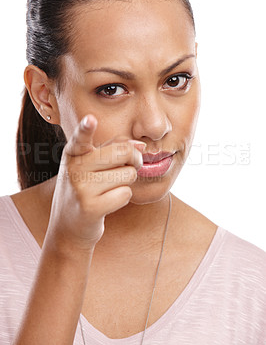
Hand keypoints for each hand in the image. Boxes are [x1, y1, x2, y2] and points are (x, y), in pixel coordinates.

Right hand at [46, 114, 146, 251]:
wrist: (69, 225)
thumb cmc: (86, 188)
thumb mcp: (91, 165)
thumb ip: (114, 148)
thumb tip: (141, 146)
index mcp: (73, 153)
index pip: (80, 138)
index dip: (85, 128)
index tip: (91, 119)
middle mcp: (74, 168)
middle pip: (122, 152)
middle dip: (134, 160)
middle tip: (129, 166)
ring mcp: (81, 188)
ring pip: (128, 174)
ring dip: (126, 182)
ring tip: (108, 188)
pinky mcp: (90, 208)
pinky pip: (125, 194)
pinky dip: (122, 198)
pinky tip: (106, 202)